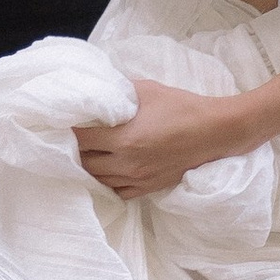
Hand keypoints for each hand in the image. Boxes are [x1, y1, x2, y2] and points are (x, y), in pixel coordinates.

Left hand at [74, 77, 240, 200]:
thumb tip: (100, 88)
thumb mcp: (148, 90)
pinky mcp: (149, 187)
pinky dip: (108, 182)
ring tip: (85, 154)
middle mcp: (127, 163)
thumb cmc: (182, 107)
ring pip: (99, 180)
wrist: (215, 132)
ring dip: (89, 168)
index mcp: (124, 139)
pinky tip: (106, 170)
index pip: (82, 138)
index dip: (70, 130)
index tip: (65, 122)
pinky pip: (118, 191)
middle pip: (85, 163)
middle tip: (71, 138)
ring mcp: (138, 179)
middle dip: (76, 150)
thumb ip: (120, 90)